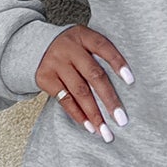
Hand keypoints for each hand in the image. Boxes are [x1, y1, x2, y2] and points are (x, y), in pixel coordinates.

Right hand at [36, 25, 133, 141]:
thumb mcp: (84, 42)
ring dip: (94, 113)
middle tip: (121, 119)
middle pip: (93, 75)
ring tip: (105, 130)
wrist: (35, 46)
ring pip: (79, 91)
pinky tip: (89, 126)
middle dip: (109, 99)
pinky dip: (78, 115)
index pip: (103, 47)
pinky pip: (64, 100)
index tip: (131, 81)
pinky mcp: (45, 78)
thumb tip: (127, 85)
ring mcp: (56, 63)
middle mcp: (69, 48)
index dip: (118, 63)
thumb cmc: (71, 49)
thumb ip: (100, 56)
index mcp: (83, 36)